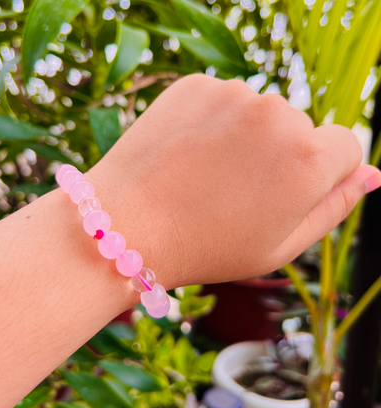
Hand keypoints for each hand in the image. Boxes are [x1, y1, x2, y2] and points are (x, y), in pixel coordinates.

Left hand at [89, 74, 380, 288]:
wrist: (126, 225)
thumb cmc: (205, 247)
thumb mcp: (279, 246)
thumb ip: (333, 207)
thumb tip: (371, 174)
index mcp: (309, 161)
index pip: (346, 147)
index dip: (318, 174)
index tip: (283, 191)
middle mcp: (278, 115)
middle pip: (301, 129)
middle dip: (279, 156)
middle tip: (234, 192)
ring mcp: (234, 94)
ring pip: (259, 113)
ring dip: (243, 138)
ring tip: (206, 175)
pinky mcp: (196, 84)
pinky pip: (221, 100)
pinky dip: (212, 123)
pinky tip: (187, 154)